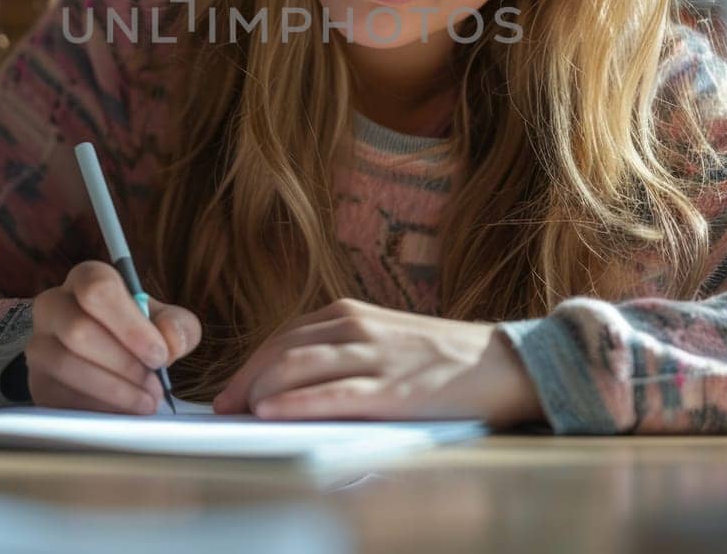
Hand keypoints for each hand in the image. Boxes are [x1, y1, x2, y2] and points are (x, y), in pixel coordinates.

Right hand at [25, 260, 200, 413]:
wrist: (108, 362)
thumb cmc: (137, 335)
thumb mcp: (166, 323)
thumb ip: (178, 327)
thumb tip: (170, 341)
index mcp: (86, 279)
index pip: (97, 288)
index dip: (130, 326)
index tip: (158, 355)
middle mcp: (53, 305)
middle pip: (78, 330)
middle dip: (124, 364)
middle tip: (155, 387)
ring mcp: (39, 345)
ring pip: (65, 365)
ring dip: (113, 390)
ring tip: (145, 402)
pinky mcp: (37, 383)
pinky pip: (59, 397)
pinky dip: (96, 409)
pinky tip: (122, 412)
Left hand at [212, 299, 539, 426]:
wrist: (503, 364)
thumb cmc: (441, 360)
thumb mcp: (384, 340)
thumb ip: (342, 352)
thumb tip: (289, 382)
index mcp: (350, 313)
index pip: (283, 336)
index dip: (250, 364)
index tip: (228, 391)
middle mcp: (356, 327)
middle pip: (281, 350)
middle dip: (246, 379)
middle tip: (223, 408)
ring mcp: (374, 357)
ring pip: (298, 367)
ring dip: (260, 389)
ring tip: (236, 412)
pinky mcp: (391, 389)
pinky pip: (332, 394)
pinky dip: (295, 402)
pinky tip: (270, 412)